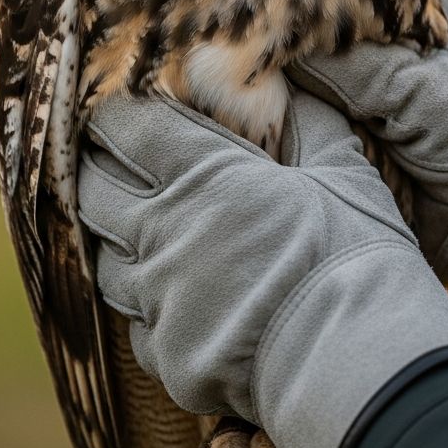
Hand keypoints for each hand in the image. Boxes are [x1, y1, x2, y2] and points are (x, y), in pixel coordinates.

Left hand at [77, 88, 447, 447]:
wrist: (353, 354)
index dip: (115, 114)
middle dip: (95, 170)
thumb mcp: (344, 172)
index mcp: (205, 177)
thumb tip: (294, 90)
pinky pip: (137, 326)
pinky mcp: (166, 357)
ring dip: (116, 242)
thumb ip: (312, 125)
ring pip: (104, 262)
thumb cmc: (353, 252)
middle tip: (109, 163)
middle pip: (94, 191)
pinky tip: (175, 303)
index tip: (118, 111)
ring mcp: (159, 300)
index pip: (129, 128)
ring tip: (137, 234)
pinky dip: (149, 309)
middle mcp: (165, 234)